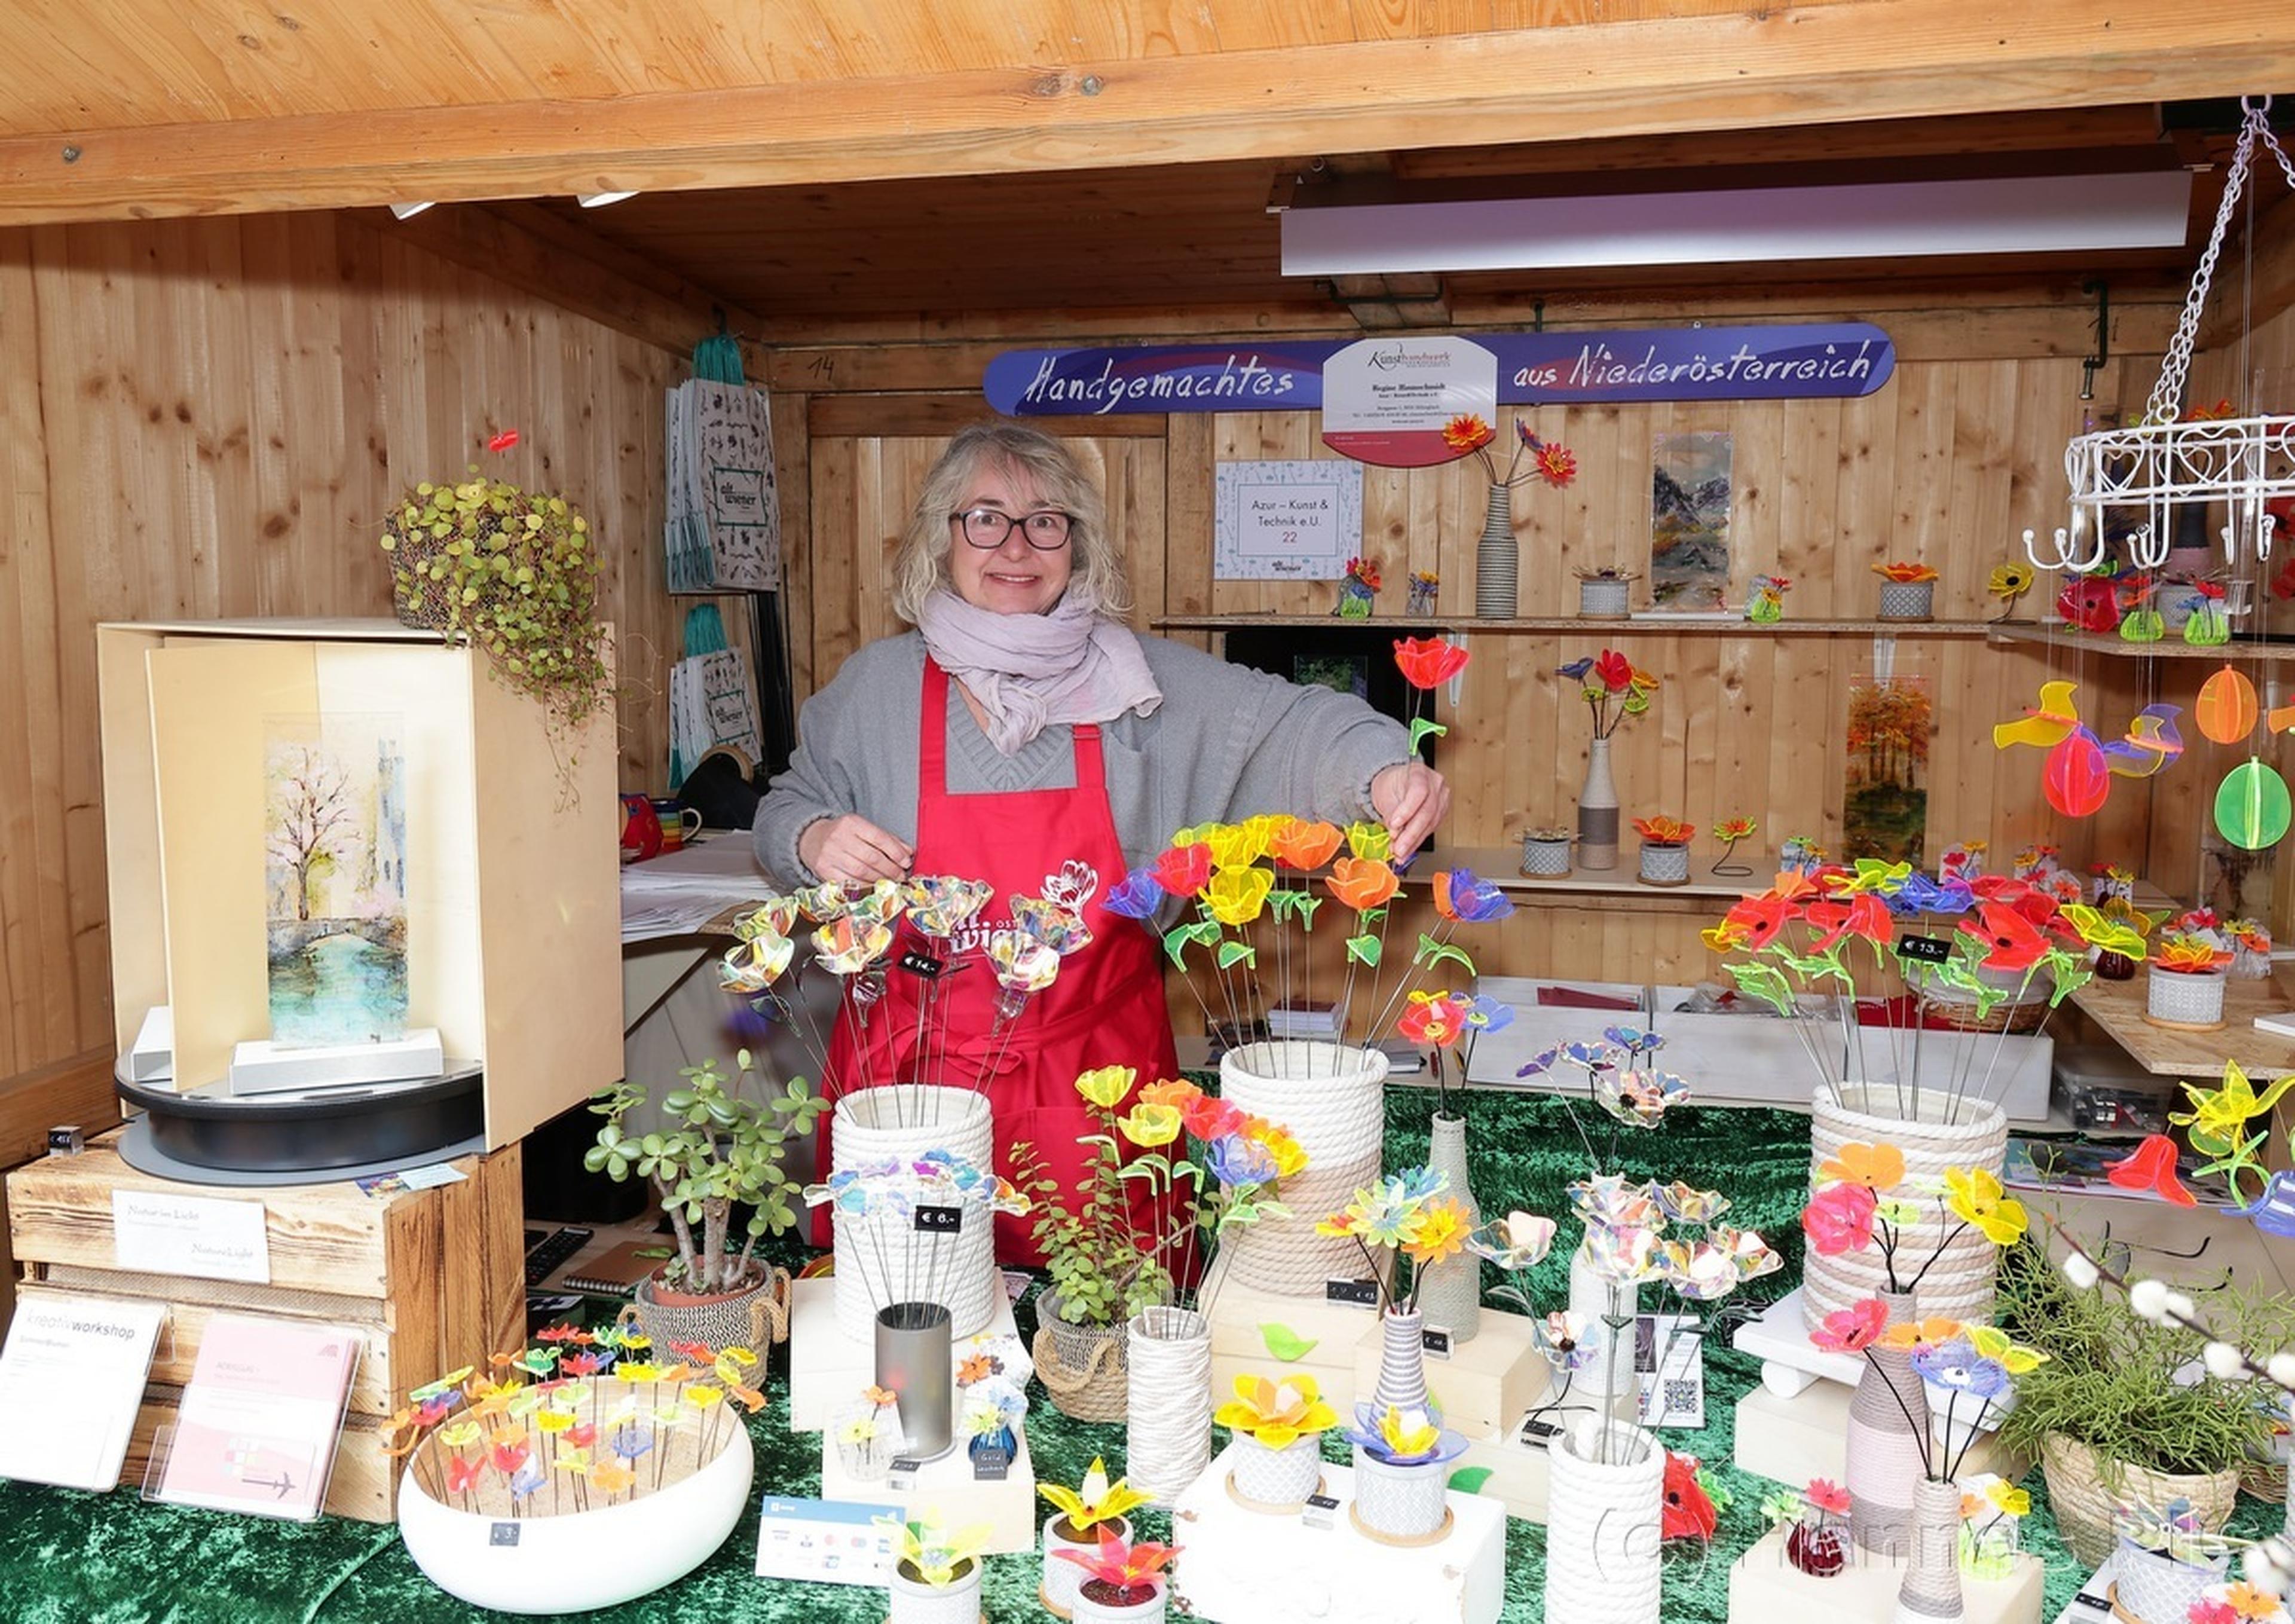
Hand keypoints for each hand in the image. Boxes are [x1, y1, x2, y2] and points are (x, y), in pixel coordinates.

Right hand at [798, 814, 913, 883]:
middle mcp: (839, 838)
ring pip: (861, 872)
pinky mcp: (824, 871)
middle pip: (871, 858)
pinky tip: (875, 887)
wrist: (812, 839)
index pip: (879, 838)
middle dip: (891, 869)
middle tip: (901, 876)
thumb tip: (908, 852)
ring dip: (881, 880)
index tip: (906, 862)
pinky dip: (866, 887)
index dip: (896, 852)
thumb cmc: (844, 835)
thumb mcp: (863, 829)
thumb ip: (886, 839)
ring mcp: (829, 855)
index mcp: (851, 823)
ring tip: (891, 882)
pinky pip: (849, 883)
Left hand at [1370, 761, 1449, 859]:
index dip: (1407, 810)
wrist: (1395, 784)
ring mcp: (1441, 798)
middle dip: (1410, 834)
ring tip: (1400, 853)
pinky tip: (1408, 850)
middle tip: (1398, 848)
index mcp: (1419, 772)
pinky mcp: (1441, 812)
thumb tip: (1395, 832)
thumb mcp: (1384, 794)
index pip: (1418, 791)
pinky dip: (1417, 841)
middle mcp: (1434, 784)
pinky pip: (1431, 829)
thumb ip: (1390, 812)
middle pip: (1427, 811)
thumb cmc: (1390, 784)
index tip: (1394, 825)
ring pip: (1431, 823)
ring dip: (1414, 841)